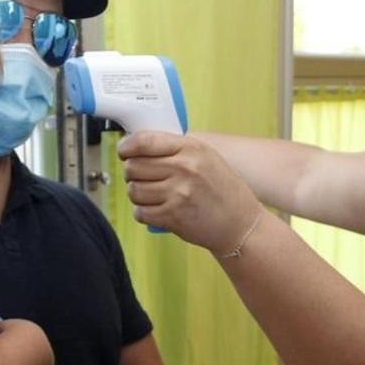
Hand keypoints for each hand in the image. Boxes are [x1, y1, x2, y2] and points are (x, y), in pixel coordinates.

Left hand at [118, 131, 263, 254]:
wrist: (240, 224)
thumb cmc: (223, 190)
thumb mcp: (206, 157)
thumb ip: (176, 149)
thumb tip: (140, 145)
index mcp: (190, 148)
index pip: (144, 140)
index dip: (127, 146)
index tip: (125, 152)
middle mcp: (184, 168)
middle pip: (133, 166)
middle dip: (132, 173)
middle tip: (142, 178)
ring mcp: (178, 193)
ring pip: (133, 190)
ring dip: (138, 194)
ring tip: (152, 196)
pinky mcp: (173, 216)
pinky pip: (140, 212)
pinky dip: (143, 213)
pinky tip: (155, 210)